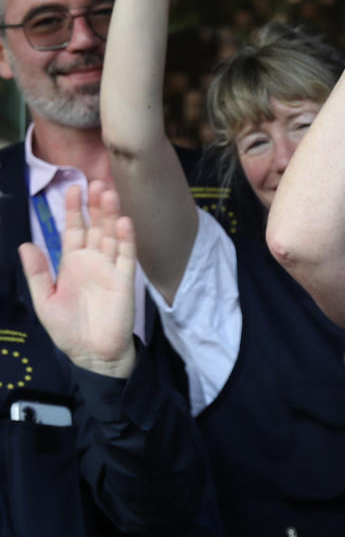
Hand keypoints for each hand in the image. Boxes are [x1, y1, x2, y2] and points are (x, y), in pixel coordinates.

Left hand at [21, 183, 138, 378]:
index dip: (74, 209)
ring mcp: (110, 269)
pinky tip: (124, 222)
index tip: (74, 187)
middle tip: (97, 182)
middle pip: (95, 226)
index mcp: (72, 263)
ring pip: (111, 235)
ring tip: (110, 194)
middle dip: (96, 205)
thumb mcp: (44, 300)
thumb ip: (37, 273)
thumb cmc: (67, 329)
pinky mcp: (125, 281)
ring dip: (111, 215)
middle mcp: (92, 261)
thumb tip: (26, 244)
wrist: (92, 353)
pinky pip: (126, 256)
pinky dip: (126, 239)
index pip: (73, 228)